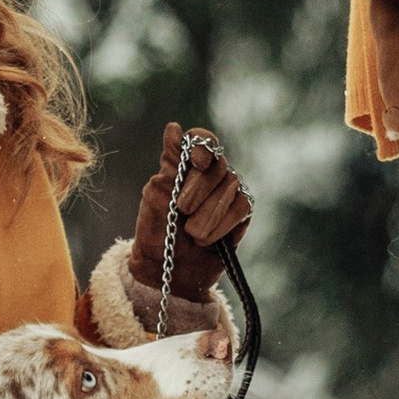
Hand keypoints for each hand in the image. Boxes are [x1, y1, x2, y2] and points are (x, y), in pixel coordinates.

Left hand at [132, 121, 252, 309]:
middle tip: (181, 210)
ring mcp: (228, 192)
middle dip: (198, 188)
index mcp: (185, 164)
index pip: (202, 140)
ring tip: (192, 233)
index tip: (196, 161)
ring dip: (208, 212)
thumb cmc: (157, 232)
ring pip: (231, 185)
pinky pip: (242, 206)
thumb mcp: (157, 195)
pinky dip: (223, 223)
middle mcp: (210, 174)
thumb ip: (170, 163)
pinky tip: (208, 239)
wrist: (169, 271)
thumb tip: (174, 127)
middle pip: (218, 164)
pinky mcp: (242, 212)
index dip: (202, 146)